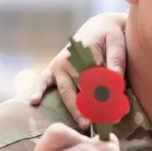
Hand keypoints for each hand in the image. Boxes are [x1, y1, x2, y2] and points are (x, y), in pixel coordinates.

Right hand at [26, 12, 130, 128]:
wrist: (99, 26)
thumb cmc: (110, 36)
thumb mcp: (117, 42)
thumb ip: (116, 59)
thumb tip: (115, 76)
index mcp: (85, 53)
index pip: (96, 81)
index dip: (107, 98)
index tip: (117, 113)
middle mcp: (68, 60)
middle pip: (80, 89)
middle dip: (92, 108)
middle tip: (104, 124)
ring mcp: (58, 65)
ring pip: (66, 91)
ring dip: (75, 108)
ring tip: (85, 123)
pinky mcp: (53, 69)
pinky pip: (42, 80)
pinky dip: (38, 90)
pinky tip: (34, 102)